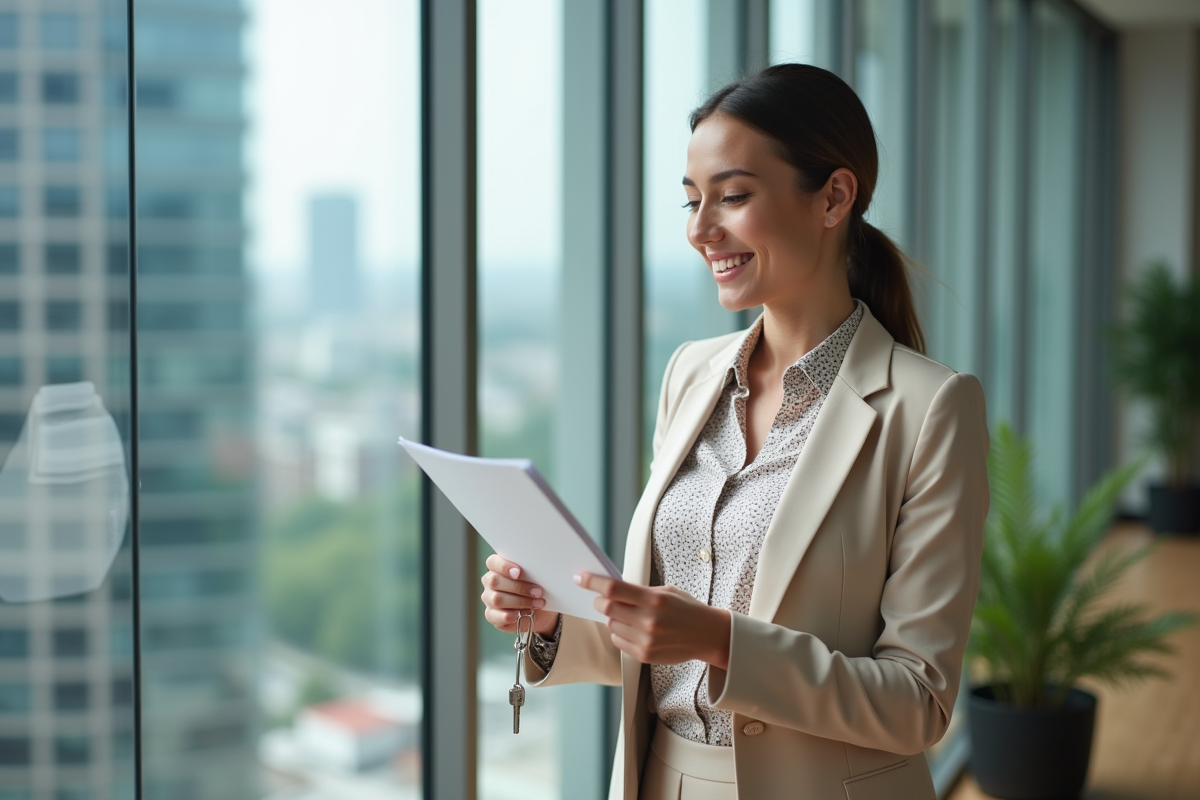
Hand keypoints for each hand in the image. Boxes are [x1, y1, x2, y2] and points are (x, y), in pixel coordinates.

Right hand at [481, 555, 559, 636]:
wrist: (539, 608)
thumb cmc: (535, 587)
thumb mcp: (536, 577)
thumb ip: (531, 571)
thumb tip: (539, 570)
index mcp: (497, 567)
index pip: (493, 562)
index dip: (504, 566)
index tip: (519, 572)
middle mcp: (489, 582)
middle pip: (495, 581)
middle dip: (518, 587)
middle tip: (538, 592)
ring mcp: (488, 599)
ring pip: (497, 599)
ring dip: (520, 602)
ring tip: (538, 604)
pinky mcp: (491, 615)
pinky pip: (497, 616)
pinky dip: (513, 615)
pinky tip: (525, 613)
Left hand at [576, 572, 730, 668]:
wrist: (707, 635)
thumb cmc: (686, 609)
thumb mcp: (666, 592)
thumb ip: (639, 591)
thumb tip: (610, 587)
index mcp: (654, 600)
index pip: (613, 588)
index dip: (592, 582)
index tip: (580, 577)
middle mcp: (649, 621)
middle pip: (607, 608)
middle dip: (599, 601)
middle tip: (600, 598)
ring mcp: (646, 640)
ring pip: (611, 625)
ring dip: (612, 617)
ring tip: (627, 614)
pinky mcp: (644, 655)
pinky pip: (618, 640)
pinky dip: (619, 632)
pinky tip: (631, 628)